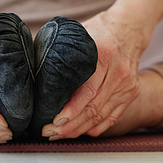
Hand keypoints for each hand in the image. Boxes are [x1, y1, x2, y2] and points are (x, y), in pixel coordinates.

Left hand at [42, 11, 144, 139]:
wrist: (129, 27)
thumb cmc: (99, 29)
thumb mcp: (79, 32)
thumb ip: (59, 47)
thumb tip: (31, 61)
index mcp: (103, 55)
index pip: (86, 91)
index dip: (70, 111)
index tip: (53, 121)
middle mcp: (117, 73)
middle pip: (93, 108)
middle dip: (70, 126)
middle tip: (50, 132)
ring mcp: (127, 85)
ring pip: (101, 116)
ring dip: (79, 129)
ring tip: (60, 135)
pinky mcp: (131, 92)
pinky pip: (113, 116)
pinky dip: (96, 127)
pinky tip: (80, 131)